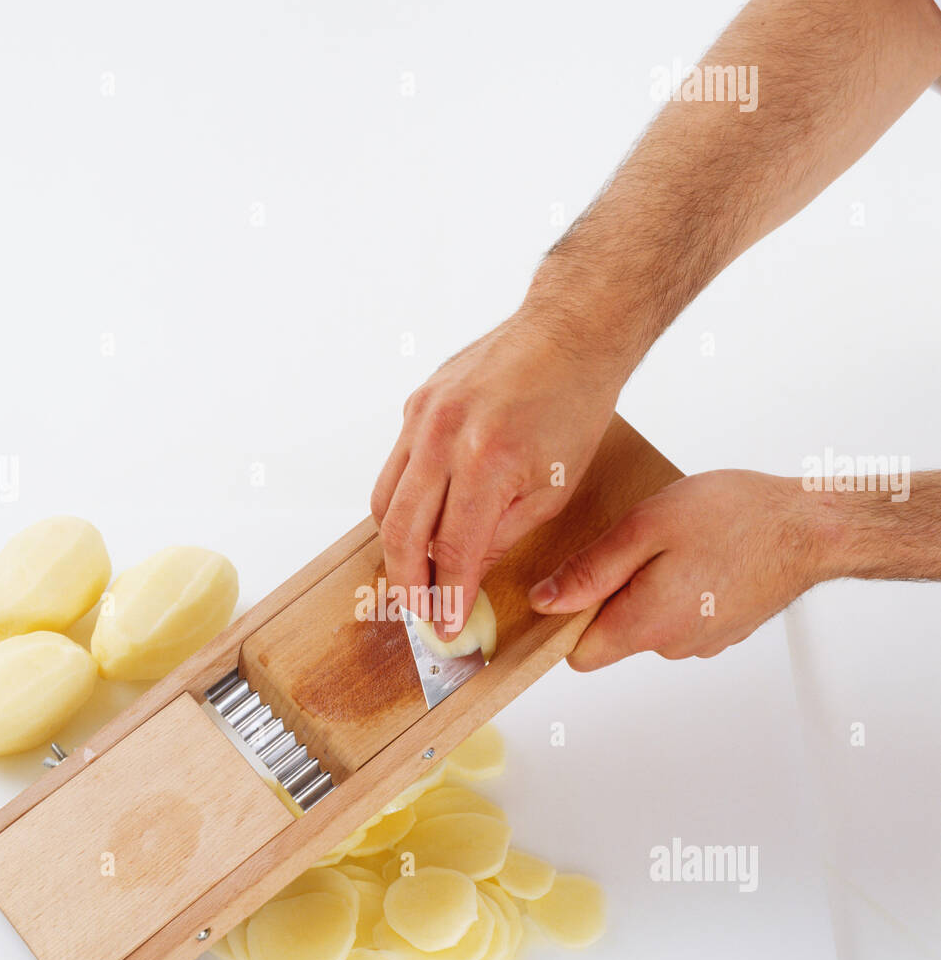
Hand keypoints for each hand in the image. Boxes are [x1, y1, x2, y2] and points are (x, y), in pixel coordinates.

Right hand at [371, 311, 623, 635]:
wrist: (568, 333)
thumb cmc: (572, 405)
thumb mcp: (551, 488)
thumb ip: (501, 535)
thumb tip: (464, 574)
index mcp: (484, 461)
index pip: (452, 549)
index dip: (446, 596)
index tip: (445, 626)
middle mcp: (442, 437)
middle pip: (402, 531)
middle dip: (408, 582)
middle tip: (417, 611)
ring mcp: (421, 417)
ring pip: (386, 501)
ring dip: (396, 546)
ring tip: (415, 575)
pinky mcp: (414, 405)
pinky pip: (395, 467)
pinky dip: (403, 502)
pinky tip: (421, 521)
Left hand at [528, 470, 823, 669]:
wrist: (811, 527)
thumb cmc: (735, 518)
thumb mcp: (645, 527)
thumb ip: (590, 570)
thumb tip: (545, 601)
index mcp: (646, 625)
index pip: (579, 655)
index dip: (570, 619)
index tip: (581, 580)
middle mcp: (672, 645)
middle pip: (613, 635)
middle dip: (613, 595)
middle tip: (641, 545)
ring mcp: (702, 642)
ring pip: (649, 623)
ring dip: (650, 588)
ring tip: (679, 546)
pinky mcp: (724, 631)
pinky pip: (682, 616)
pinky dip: (683, 590)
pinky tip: (703, 557)